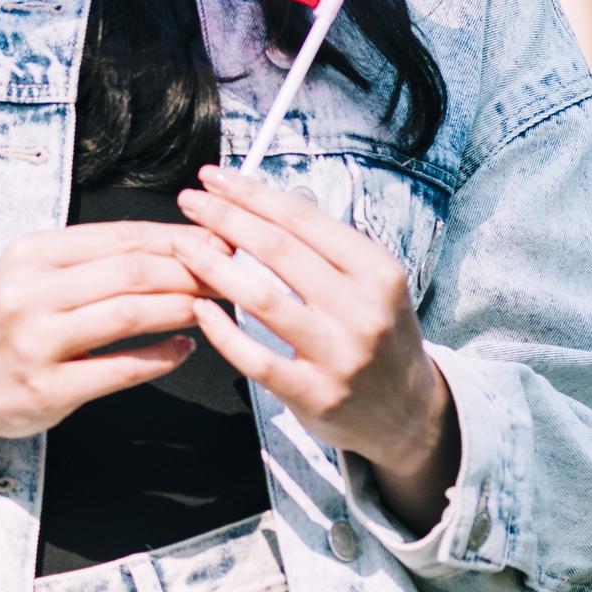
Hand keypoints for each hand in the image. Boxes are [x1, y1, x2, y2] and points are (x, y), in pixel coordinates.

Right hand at [0, 222, 207, 440]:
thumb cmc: (9, 318)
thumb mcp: (34, 271)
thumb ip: (94, 258)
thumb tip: (177, 244)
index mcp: (31, 253)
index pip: (120, 236)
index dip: (176, 238)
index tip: (216, 242)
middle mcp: (30, 292)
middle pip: (130, 272)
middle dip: (189, 271)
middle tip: (227, 276)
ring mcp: (38, 342)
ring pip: (128, 315)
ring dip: (181, 308)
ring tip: (211, 306)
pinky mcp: (50, 389)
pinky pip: (120, 368)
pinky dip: (160, 357)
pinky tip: (184, 347)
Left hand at [169, 163, 460, 532]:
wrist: (409, 413)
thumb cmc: (378, 335)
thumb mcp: (374, 284)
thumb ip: (325, 249)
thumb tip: (257, 203)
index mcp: (378, 272)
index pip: (303, 219)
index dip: (252, 193)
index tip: (215, 177)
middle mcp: (363, 311)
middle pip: (278, 250)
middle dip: (225, 218)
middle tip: (190, 201)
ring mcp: (339, 355)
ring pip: (262, 299)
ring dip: (213, 266)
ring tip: (183, 245)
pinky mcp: (314, 394)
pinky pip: (255, 357)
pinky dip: (222, 331)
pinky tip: (199, 310)